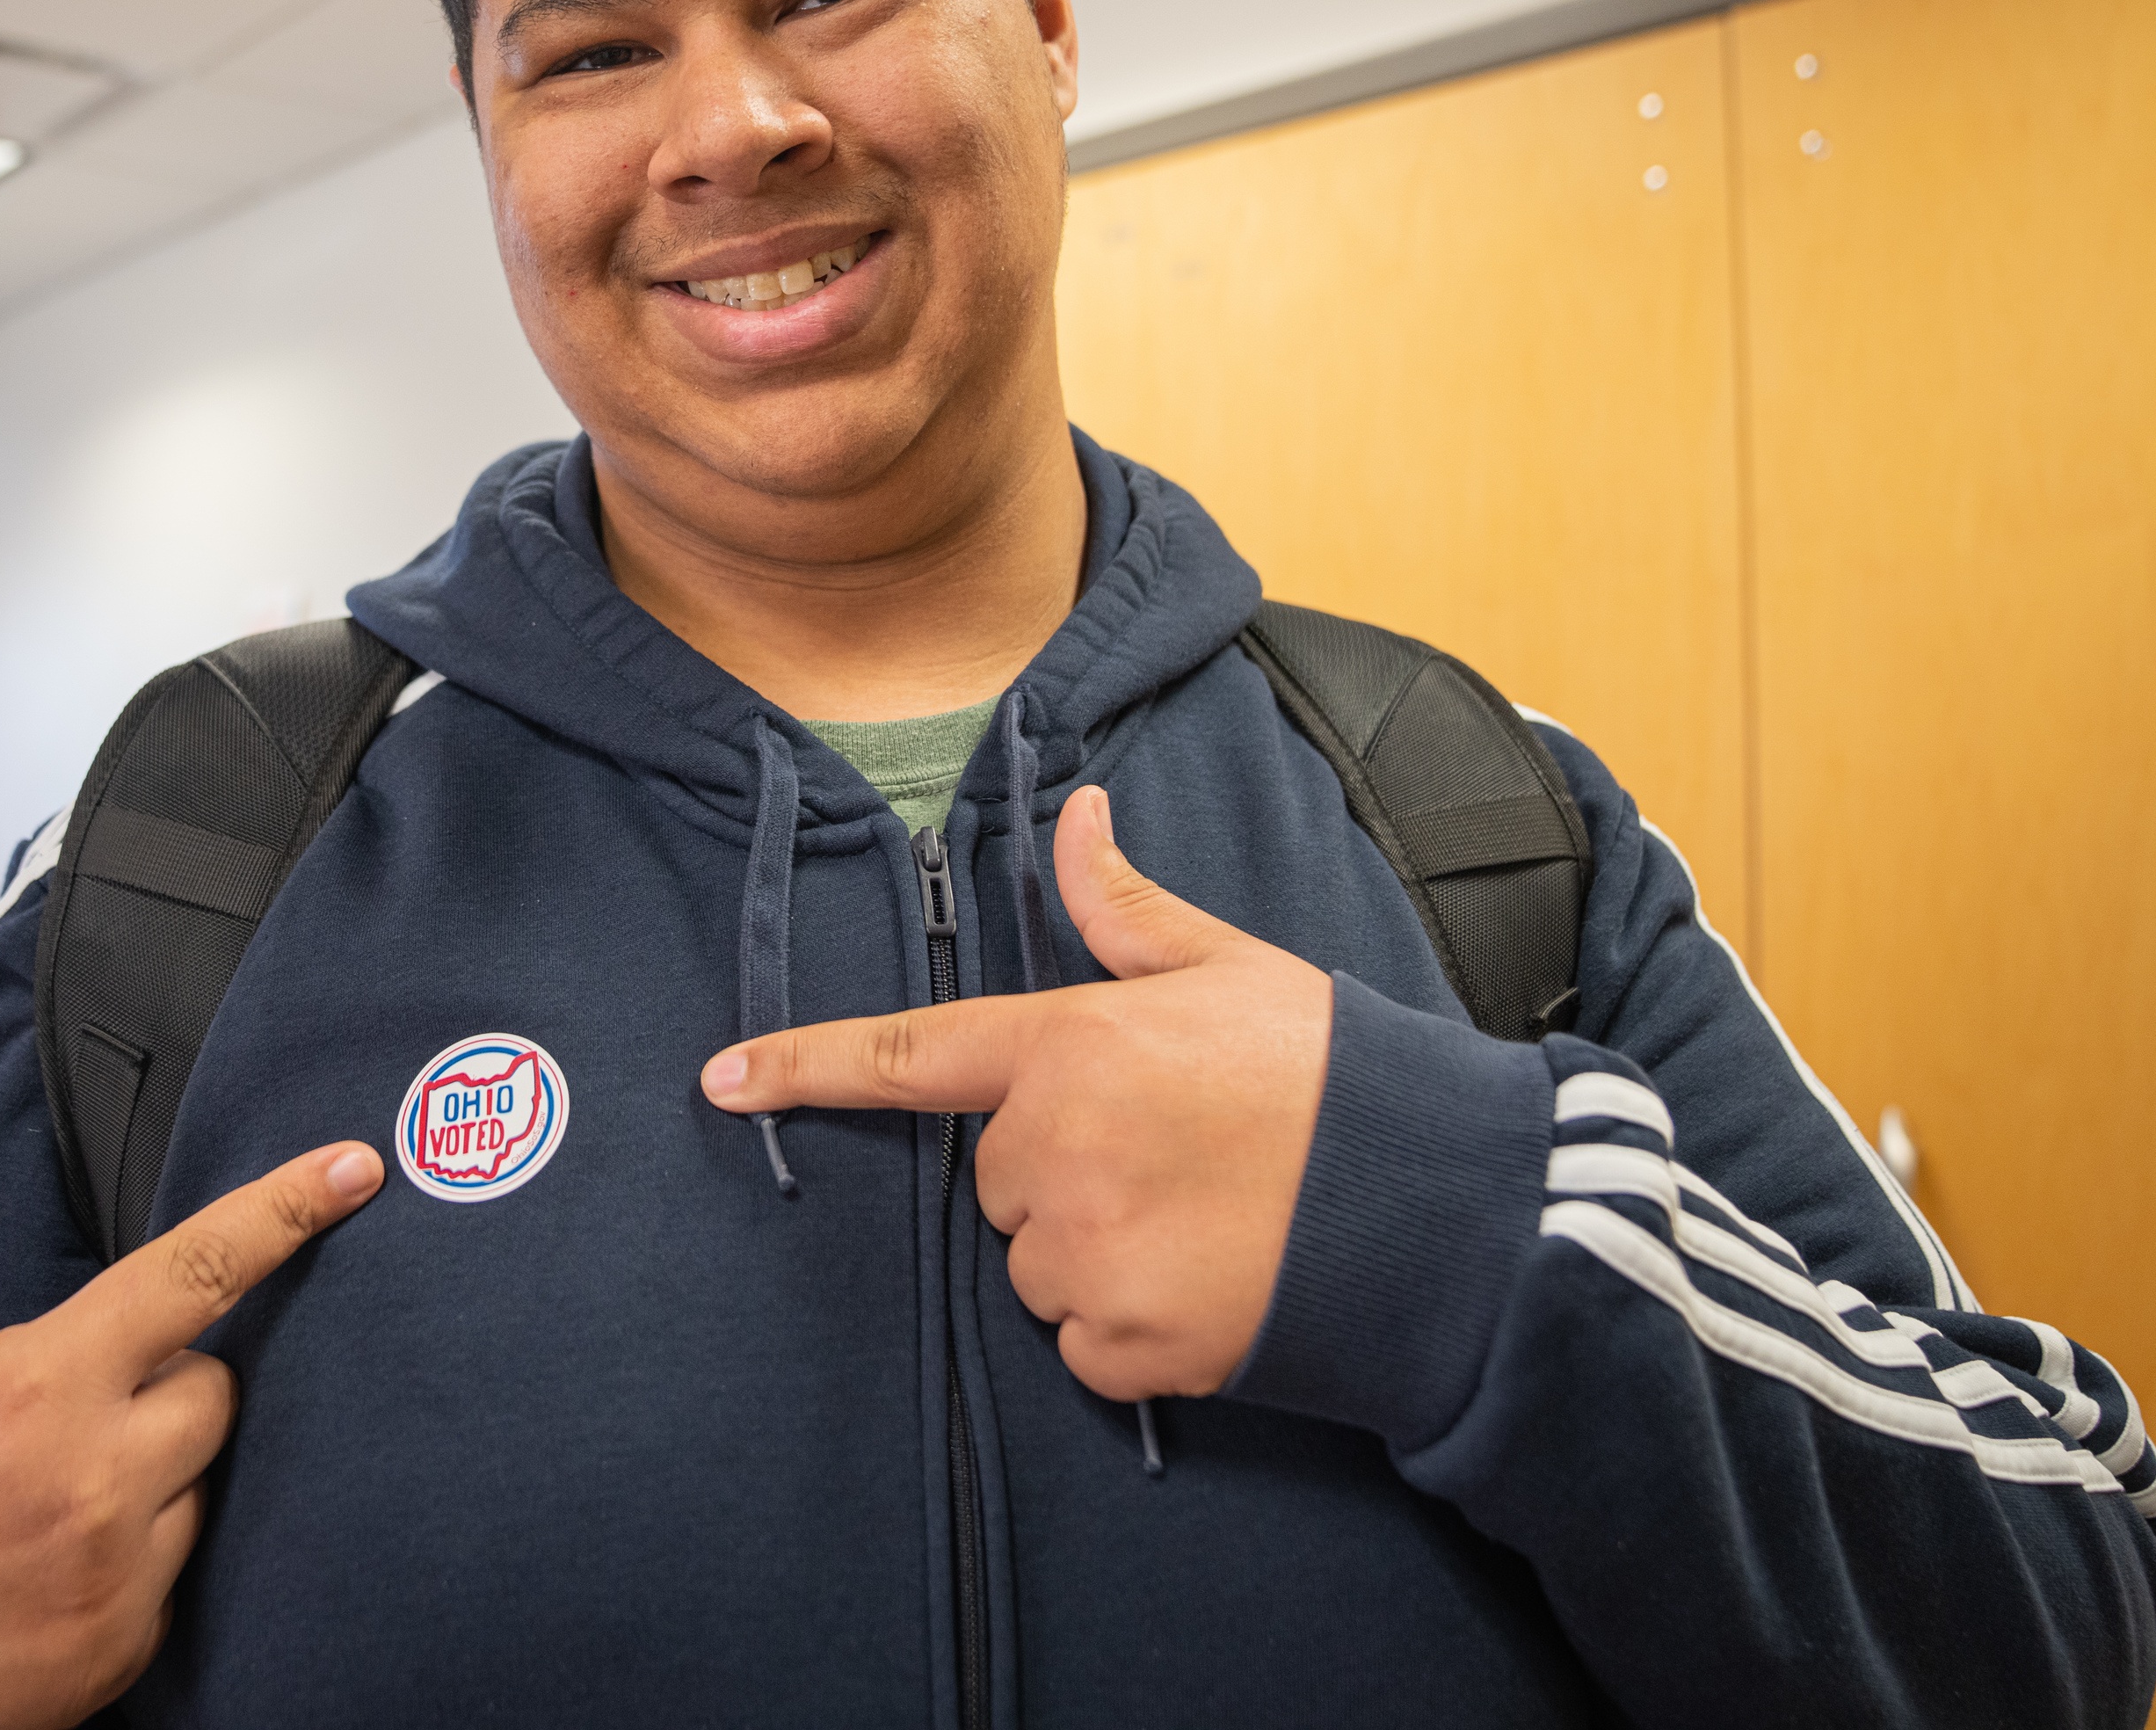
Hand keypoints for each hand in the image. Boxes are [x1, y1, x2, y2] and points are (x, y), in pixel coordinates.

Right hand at [0, 1069, 380, 1729]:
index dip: (285, 1210)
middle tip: (68, 1404)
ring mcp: (118, 1574)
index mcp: (49, 1384)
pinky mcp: (123, 1650)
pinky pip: (173, 1573)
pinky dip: (131, 1558)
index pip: (198, 1272)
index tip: (358, 1167)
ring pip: (199, 1482)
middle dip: (163, 1381)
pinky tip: (51, 1561)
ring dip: (149, 1472)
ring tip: (45, 1490)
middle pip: (214, 1389)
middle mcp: (100, 1479)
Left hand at [701, 785, 1331, 1399]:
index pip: (909, 1056)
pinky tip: (1208, 1283)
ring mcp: (1086, 1250)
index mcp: (1073, 1044)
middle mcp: (1059, 1147)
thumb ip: (1126, 909)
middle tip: (1175, 1155)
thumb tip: (1076, 813)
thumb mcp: (1228, 969)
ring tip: (1203, 1220)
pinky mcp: (1123, 1343)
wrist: (1435, 1204)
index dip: (803, 1067)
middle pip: (998, 1177)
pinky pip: (1080, 1343)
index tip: (720, 1080)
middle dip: (1064, 1169)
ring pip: (1035, 1262)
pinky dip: (1130, 1328)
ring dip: (1096, 1250)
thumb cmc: (1330, 1074)